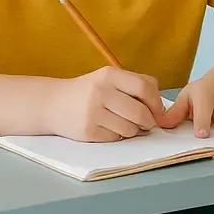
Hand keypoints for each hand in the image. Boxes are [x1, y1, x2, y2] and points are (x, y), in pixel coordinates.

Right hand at [44, 66, 165, 141]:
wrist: (52, 104)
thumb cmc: (89, 91)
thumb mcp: (110, 79)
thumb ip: (137, 84)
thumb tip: (161, 105)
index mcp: (110, 75)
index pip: (144, 87)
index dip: (157, 102)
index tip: (159, 111)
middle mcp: (101, 92)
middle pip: (139, 112)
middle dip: (148, 121)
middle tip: (148, 123)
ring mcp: (92, 112)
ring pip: (129, 128)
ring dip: (134, 130)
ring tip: (127, 125)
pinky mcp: (87, 131)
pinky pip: (115, 138)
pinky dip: (119, 136)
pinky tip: (111, 129)